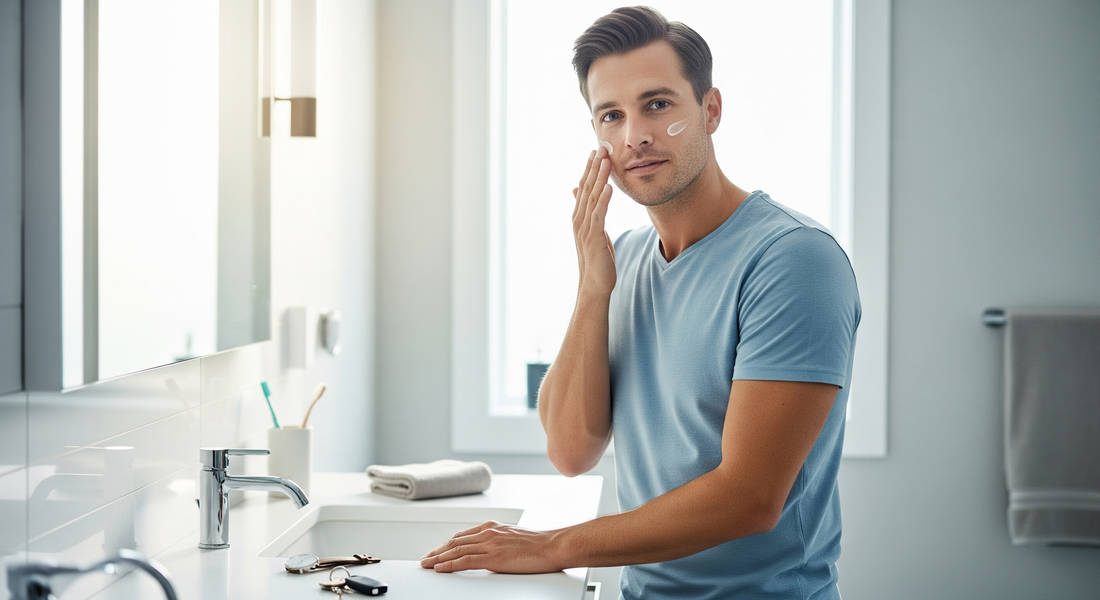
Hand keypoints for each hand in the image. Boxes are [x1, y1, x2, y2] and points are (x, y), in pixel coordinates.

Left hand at [420, 521, 563, 573]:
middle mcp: (488, 532)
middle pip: (455, 542)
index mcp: (492, 527)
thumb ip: (498, 541)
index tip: (437, 551)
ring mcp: (490, 544)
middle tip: (425, 559)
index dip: (446, 544)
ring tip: (426, 565)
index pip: (462, 536)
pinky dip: (449, 564)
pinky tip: (440, 568)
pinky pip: (465, 561)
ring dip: (438, 558)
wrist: (552, 545)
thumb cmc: (539, 544)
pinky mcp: (493, 557)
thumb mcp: (513, 537)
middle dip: (438, 551)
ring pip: (456, 550)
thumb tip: (490, 551)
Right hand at [572, 147, 615, 296]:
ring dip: (598, 177)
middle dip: (594, 167)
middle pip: (586, 188)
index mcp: (580, 217)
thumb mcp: (593, 232)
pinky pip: (598, 215)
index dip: (590, 168)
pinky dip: (603, 199)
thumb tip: (580, 193)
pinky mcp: (593, 238)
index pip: (584, 187)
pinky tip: (608, 187)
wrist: (595, 284)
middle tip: (599, 146)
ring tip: (604, 160)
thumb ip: (589, 212)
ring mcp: (585, 228)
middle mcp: (579, 220)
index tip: (596, 150)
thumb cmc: (597, 259)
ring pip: (591, 197)